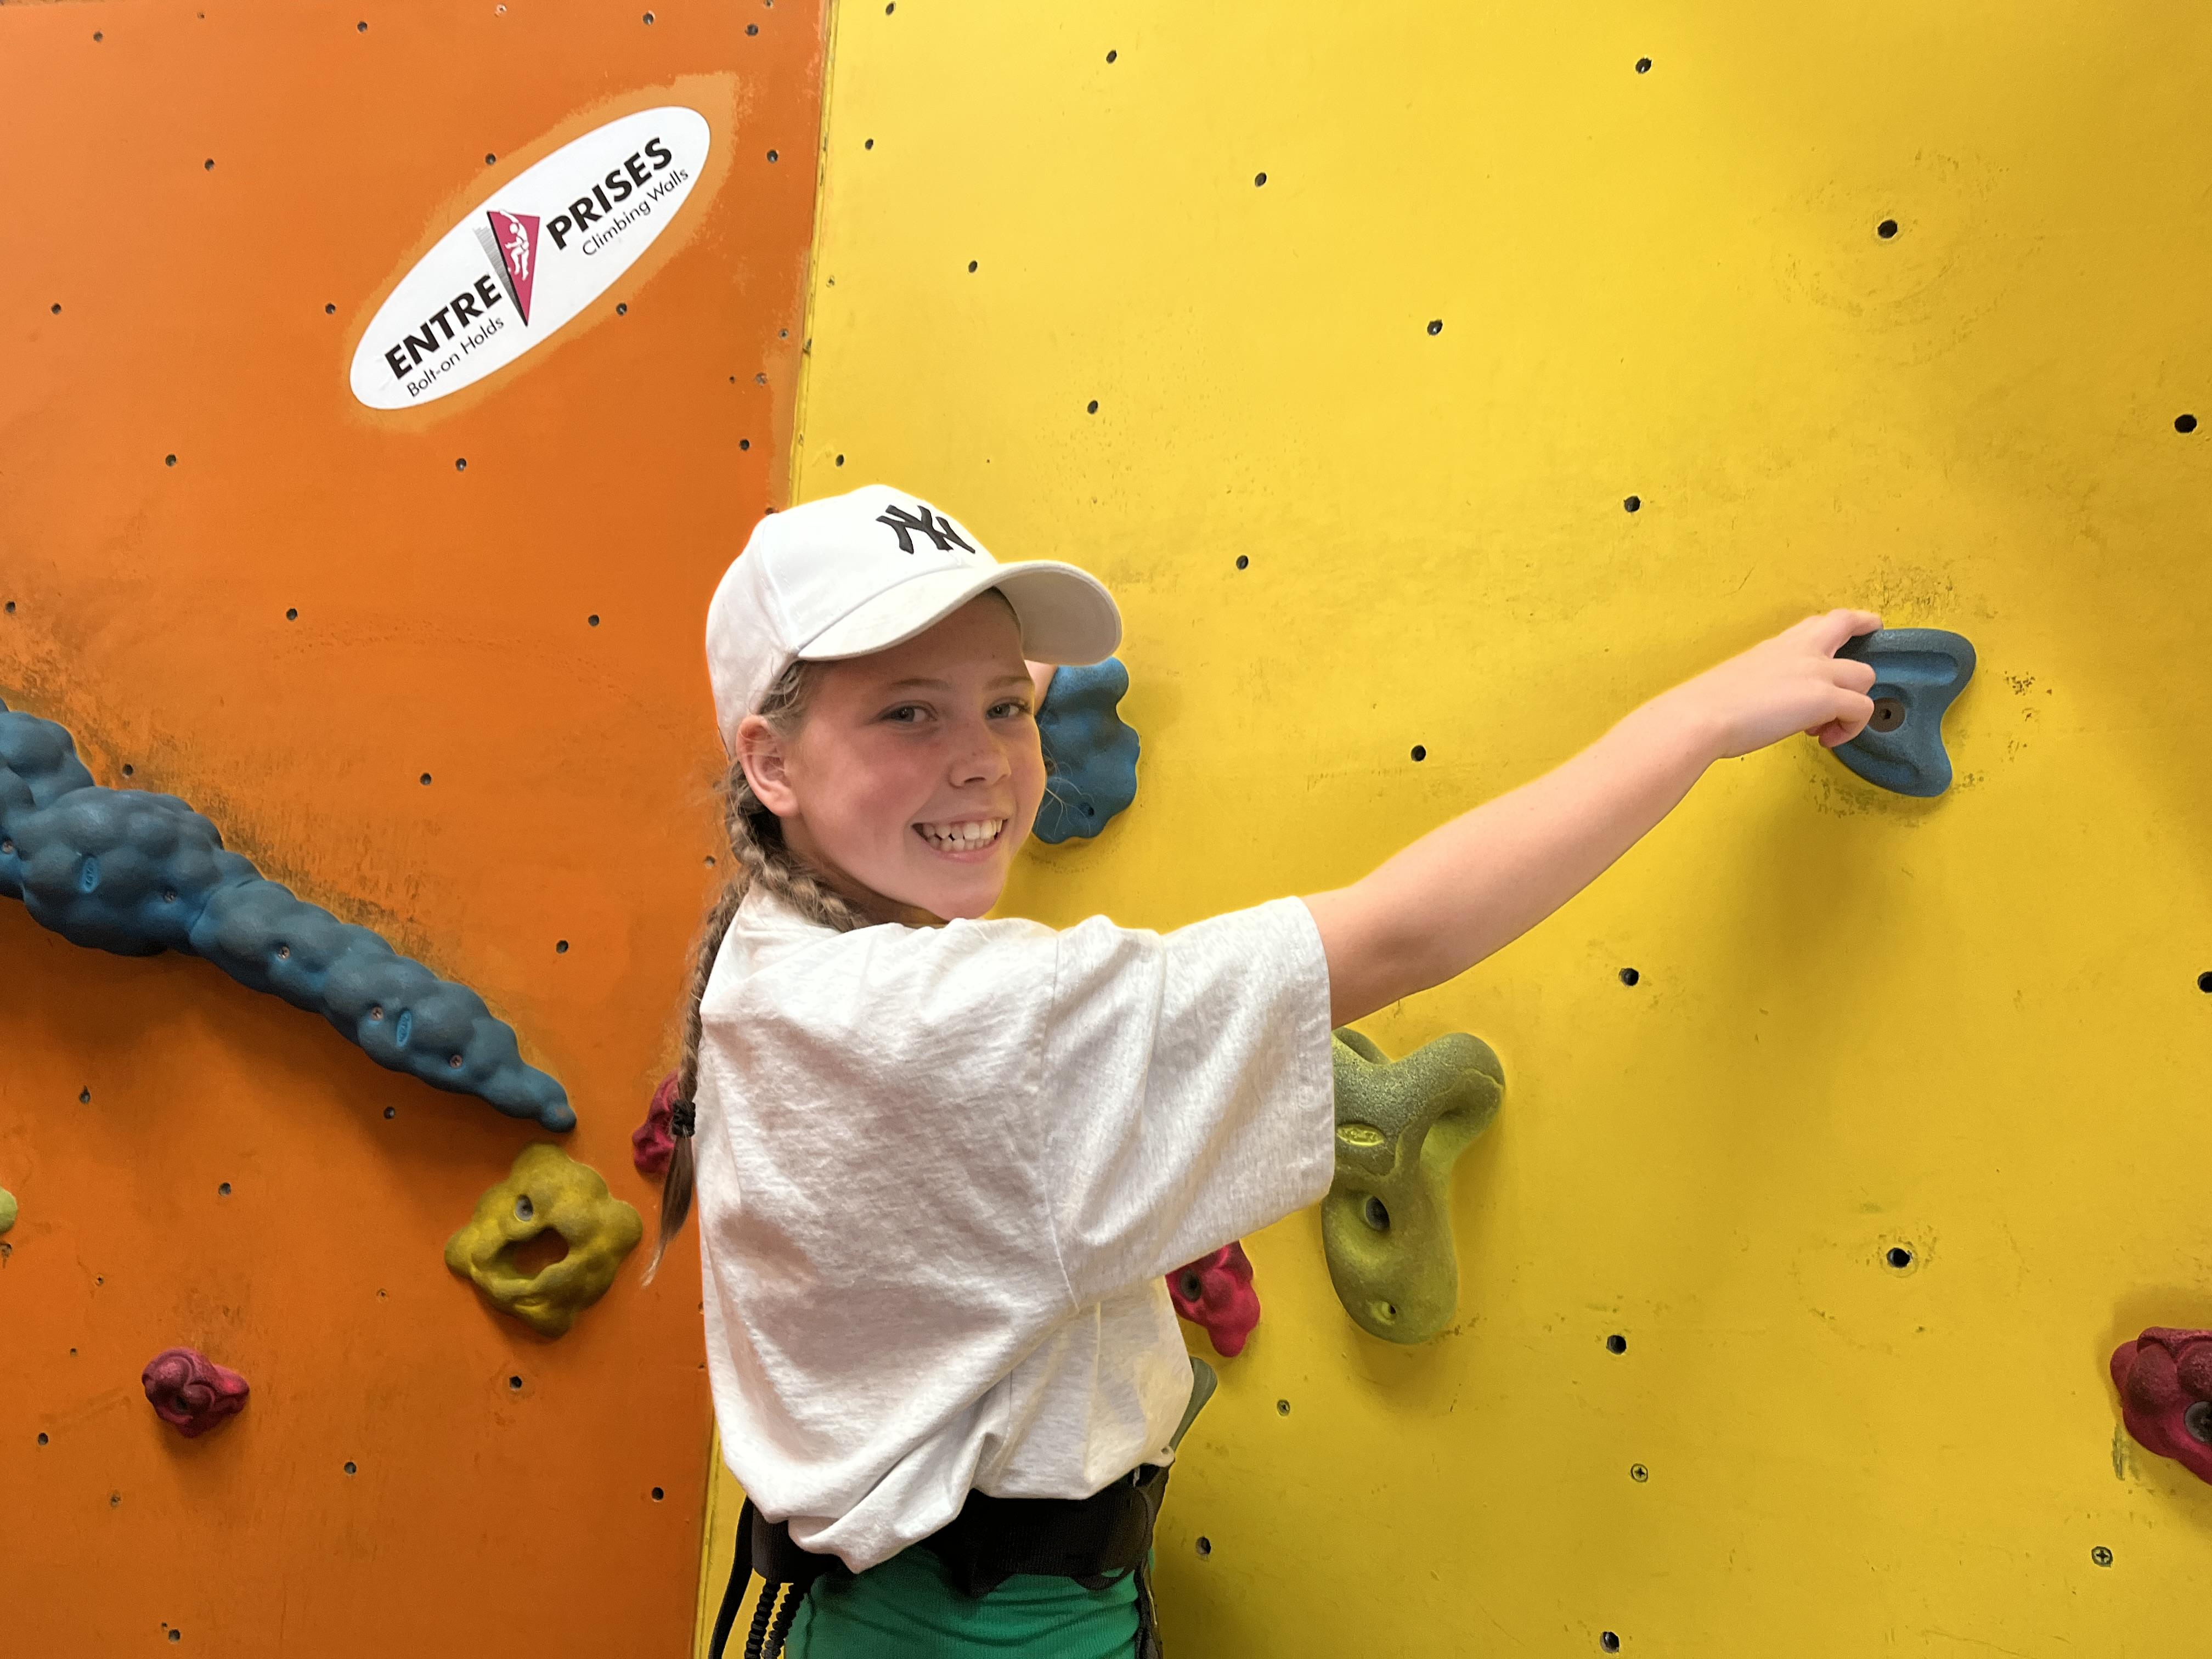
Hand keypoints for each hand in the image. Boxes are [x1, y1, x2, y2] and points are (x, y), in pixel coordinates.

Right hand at [1656, 609, 1882, 760]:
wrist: (1700, 716)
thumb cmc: (1706, 706)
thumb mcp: (1738, 680)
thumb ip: (1764, 683)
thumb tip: (1772, 705)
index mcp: (1777, 647)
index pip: (1815, 624)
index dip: (1837, 627)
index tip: (1846, 636)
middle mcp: (1801, 651)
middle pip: (1848, 623)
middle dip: (1866, 628)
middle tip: (1874, 639)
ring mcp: (1817, 672)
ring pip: (1865, 675)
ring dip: (1854, 701)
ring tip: (1827, 726)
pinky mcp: (1825, 697)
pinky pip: (1863, 709)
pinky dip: (1852, 728)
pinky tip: (1826, 740)